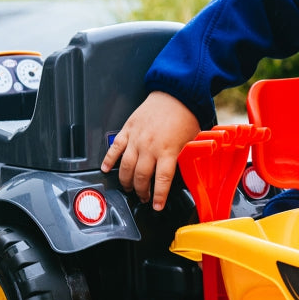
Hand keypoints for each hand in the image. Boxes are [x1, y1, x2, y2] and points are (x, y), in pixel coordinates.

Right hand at [101, 91, 199, 210]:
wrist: (175, 93)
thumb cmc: (186, 115)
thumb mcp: (192, 141)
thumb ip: (184, 158)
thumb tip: (184, 172)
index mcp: (168, 150)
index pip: (162, 180)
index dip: (159, 196)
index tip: (157, 206)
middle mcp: (150, 147)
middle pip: (141, 177)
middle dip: (141, 191)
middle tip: (143, 197)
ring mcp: (136, 138)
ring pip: (125, 166)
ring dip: (126, 181)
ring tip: (129, 188)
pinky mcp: (128, 129)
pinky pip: (115, 148)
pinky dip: (108, 160)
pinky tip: (106, 169)